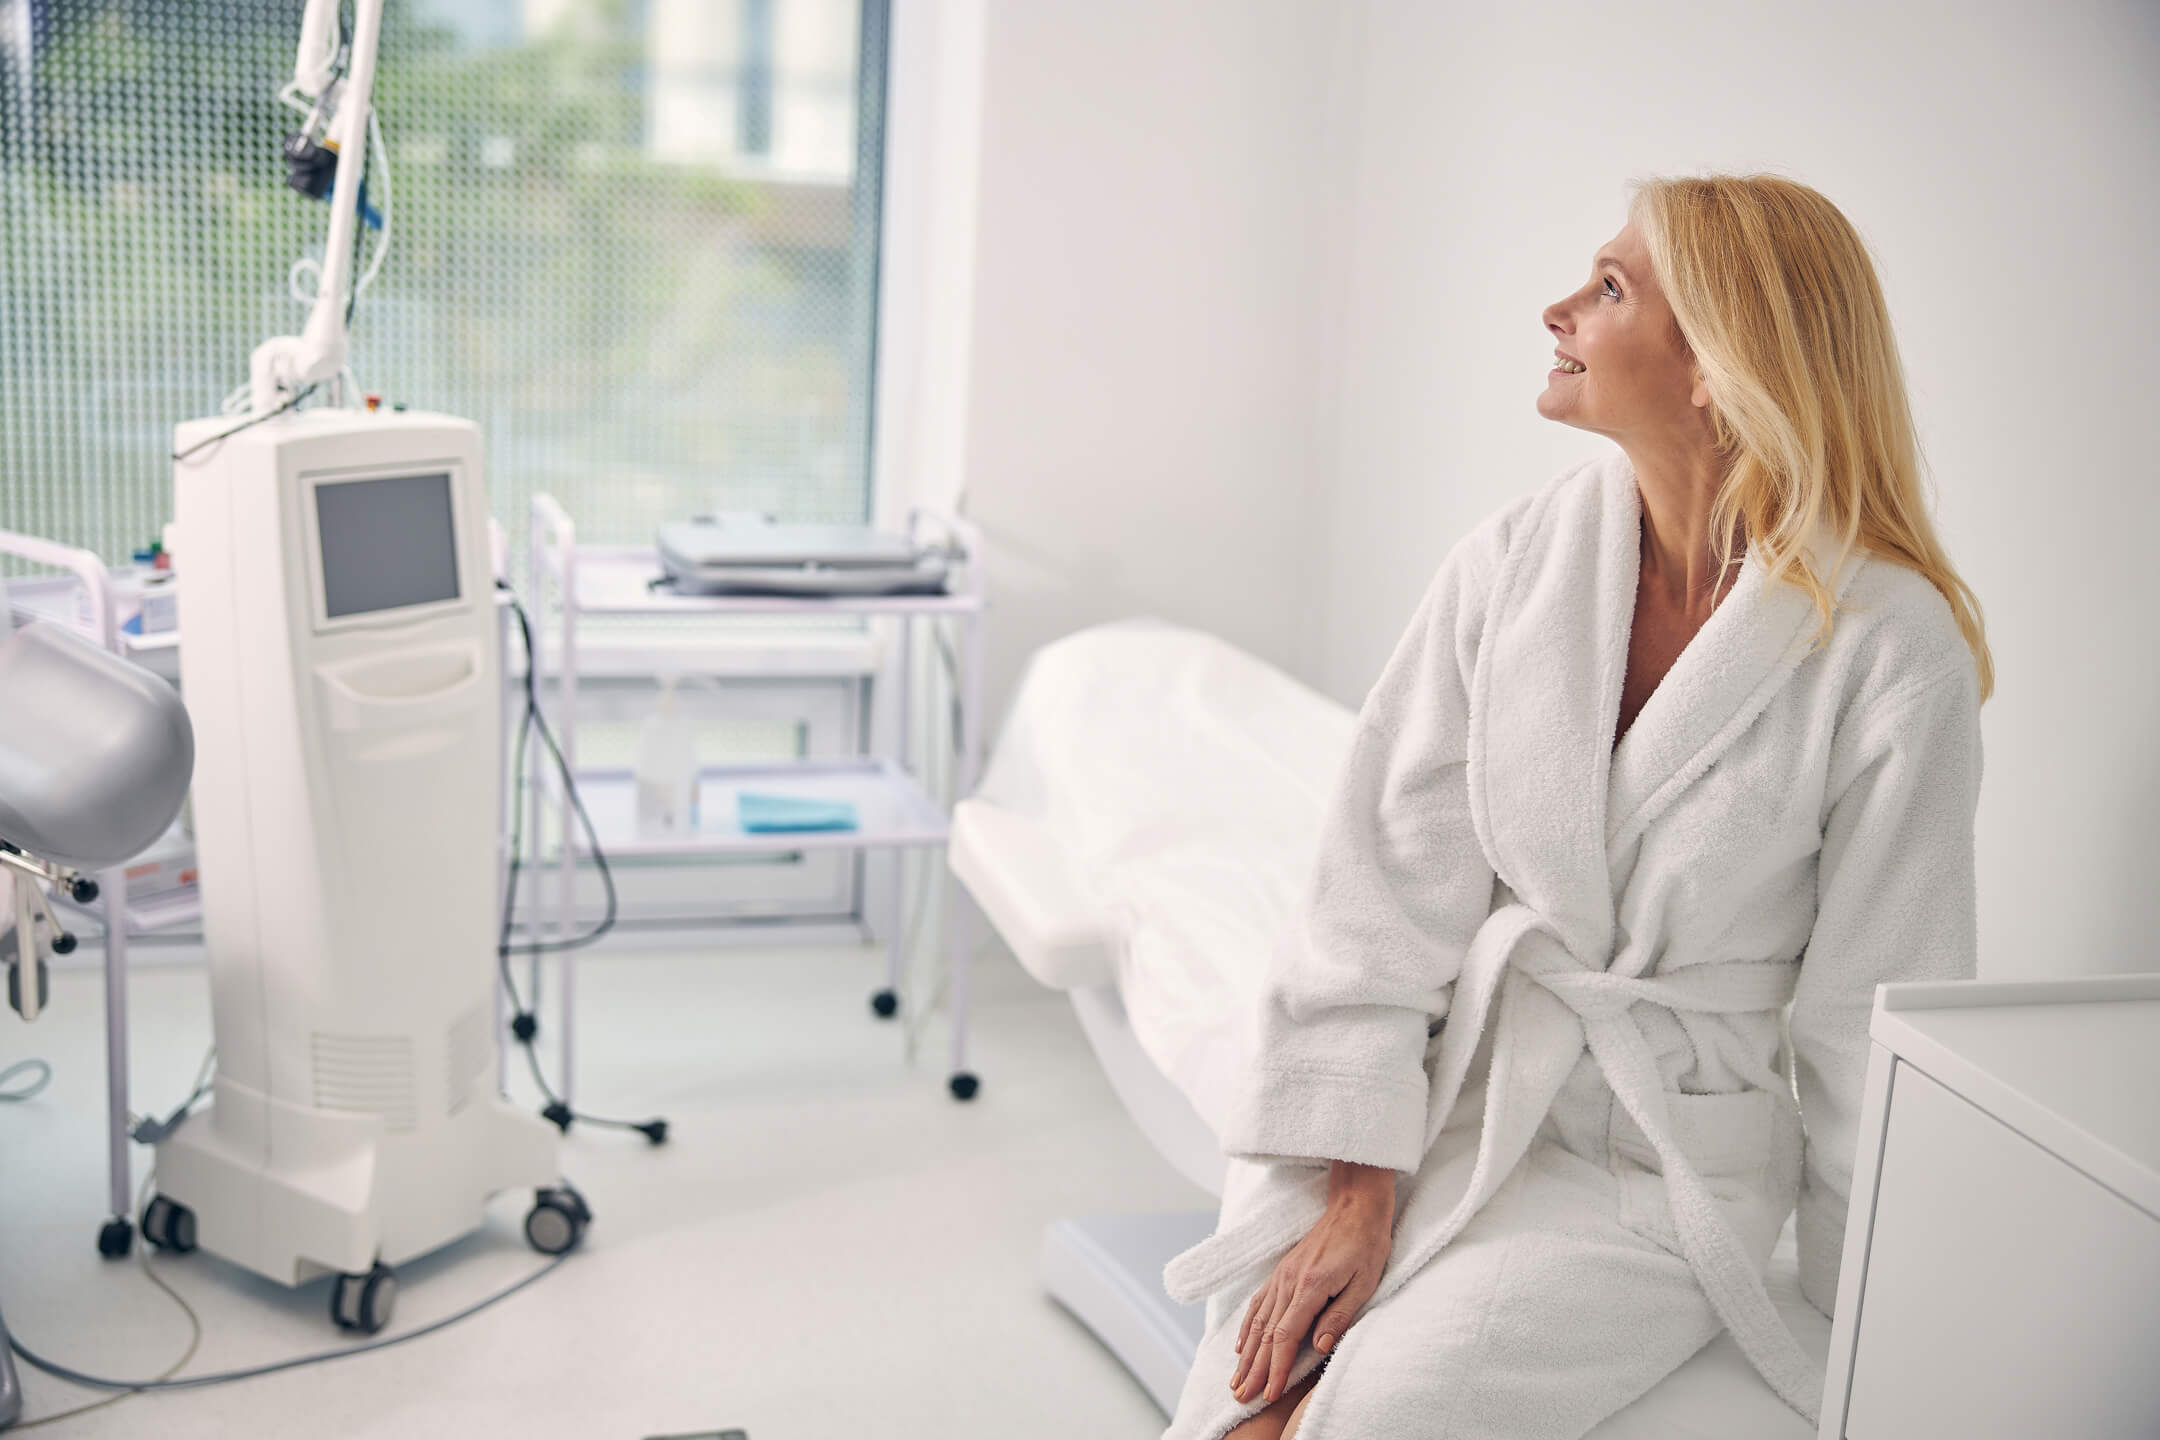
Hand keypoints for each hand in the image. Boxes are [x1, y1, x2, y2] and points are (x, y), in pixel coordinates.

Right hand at [1230, 1160, 1395, 1404]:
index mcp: (1309, 1287)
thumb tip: (1320, 1346)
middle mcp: (1288, 1282)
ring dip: (1245, 1354)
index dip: (1276, 1368)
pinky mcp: (1282, 1272)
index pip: (1286, 1336)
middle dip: (1253, 1369)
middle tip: (1242, 1396)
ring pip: (1256, 1321)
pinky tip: (1240, 1345)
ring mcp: (1281, 1276)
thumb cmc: (1366, 1244)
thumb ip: (1340, 1315)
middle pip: (1264, 1334)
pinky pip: (1257, 1303)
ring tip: (1236, 1379)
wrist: (1354, 1206)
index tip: (1269, 1393)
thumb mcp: (1364, 1283)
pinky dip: (1246, 1327)